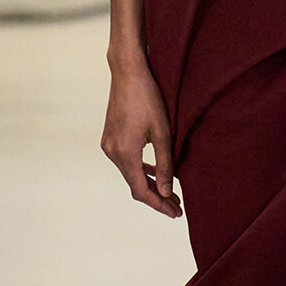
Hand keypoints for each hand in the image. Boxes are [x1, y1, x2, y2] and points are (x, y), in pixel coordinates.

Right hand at [101, 57, 182, 217]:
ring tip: (170, 193)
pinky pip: (126, 161)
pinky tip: (155, 172)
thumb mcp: (163, 133)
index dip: (159, 205)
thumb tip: (167, 192)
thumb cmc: (149, 98)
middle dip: (157, 197)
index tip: (176, 213)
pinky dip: (141, 169)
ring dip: (149, 183)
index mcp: (124, 153)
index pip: (141, 191)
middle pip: (135, 185)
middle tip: (178, 206)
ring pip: (130, 174)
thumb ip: (165, 164)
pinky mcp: (110, 137)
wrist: (128, 72)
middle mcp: (112, 152)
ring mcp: (108, 144)